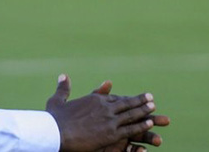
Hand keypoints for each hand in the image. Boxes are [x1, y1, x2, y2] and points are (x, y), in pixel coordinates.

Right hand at [45, 74, 162, 151]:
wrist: (55, 132)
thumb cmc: (55, 118)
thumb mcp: (58, 100)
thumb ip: (63, 88)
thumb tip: (63, 75)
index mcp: (93, 100)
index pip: (113, 98)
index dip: (125, 98)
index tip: (131, 98)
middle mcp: (104, 107)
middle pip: (126, 104)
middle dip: (139, 101)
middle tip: (150, 99)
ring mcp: (109, 120)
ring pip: (131, 114)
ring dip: (143, 111)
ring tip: (153, 108)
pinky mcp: (110, 133)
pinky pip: (129, 128)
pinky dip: (140, 125)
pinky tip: (148, 123)